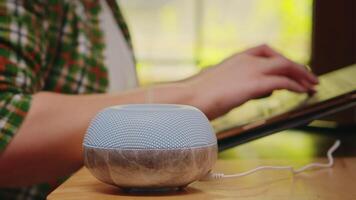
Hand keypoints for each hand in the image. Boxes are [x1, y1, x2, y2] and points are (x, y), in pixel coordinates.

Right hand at [187, 45, 318, 118]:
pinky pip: (282, 81)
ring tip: (312, 85)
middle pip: (279, 57)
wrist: (190, 98)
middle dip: (296, 67)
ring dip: (301, 75)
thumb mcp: (217, 84)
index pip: (265, 51)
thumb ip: (233, 83)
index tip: (288, 67)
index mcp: (237, 59)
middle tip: (308, 77)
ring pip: (285, 66)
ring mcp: (251, 70)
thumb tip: (241, 90)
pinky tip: (302, 91)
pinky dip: (295, 85)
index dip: (280, 58)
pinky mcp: (254, 84)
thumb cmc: (198, 95)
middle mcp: (246, 60)